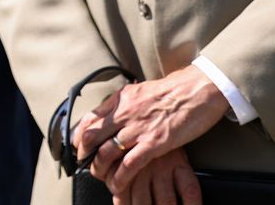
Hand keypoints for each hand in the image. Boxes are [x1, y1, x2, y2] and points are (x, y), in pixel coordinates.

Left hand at [75, 67, 228, 193]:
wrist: (197, 90)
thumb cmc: (173, 91)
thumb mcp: (140, 92)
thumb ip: (124, 104)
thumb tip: (111, 114)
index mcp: (120, 99)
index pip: (88, 118)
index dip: (78, 135)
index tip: (77, 145)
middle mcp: (124, 113)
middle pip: (91, 137)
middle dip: (84, 154)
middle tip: (84, 163)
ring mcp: (138, 128)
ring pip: (106, 153)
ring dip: (99, 168)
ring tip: (99, 176)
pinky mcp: (155, 143)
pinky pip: (129, 164)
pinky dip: (120, 177)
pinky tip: (117, 184)